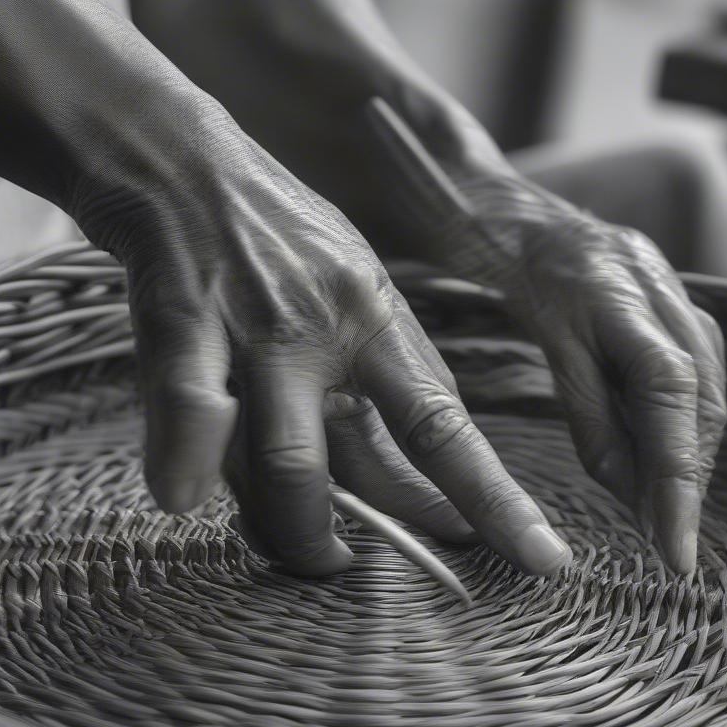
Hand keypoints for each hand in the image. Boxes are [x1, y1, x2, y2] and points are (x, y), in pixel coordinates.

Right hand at [71, 97, 571, 576]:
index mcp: (382, 324)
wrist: (183, 160)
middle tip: (344, 565)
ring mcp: (257, 328)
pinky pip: (193, 413)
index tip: (544, 560)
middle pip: (361, 469)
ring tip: (296, 550)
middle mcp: (329, 332)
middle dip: (350, 542)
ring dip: (289, 532)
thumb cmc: (283, 242)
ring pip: (284, 466)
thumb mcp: (364, 295)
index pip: (449, 430)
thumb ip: (394, 383)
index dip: (497, 502)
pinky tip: (182, 498)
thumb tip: (432, 483)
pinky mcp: (182, 322)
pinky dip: (185, 467)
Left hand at [368, 100, 726, 573]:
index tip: (675, 547)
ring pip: (706, 386)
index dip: (677, 475)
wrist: (497, 201)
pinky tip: (667, 455)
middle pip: (701, 396)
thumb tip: (626, 483)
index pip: (669, 393)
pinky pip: (693, 366)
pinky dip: (683, 421)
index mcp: (616, 289)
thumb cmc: (495, 261)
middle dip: (689, 476)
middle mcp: (657, 284)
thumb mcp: (530, 333)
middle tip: (671, 542)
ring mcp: (668, 285)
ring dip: (691, 454)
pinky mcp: (666, 294)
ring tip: (668, 513)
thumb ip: (585, 404)